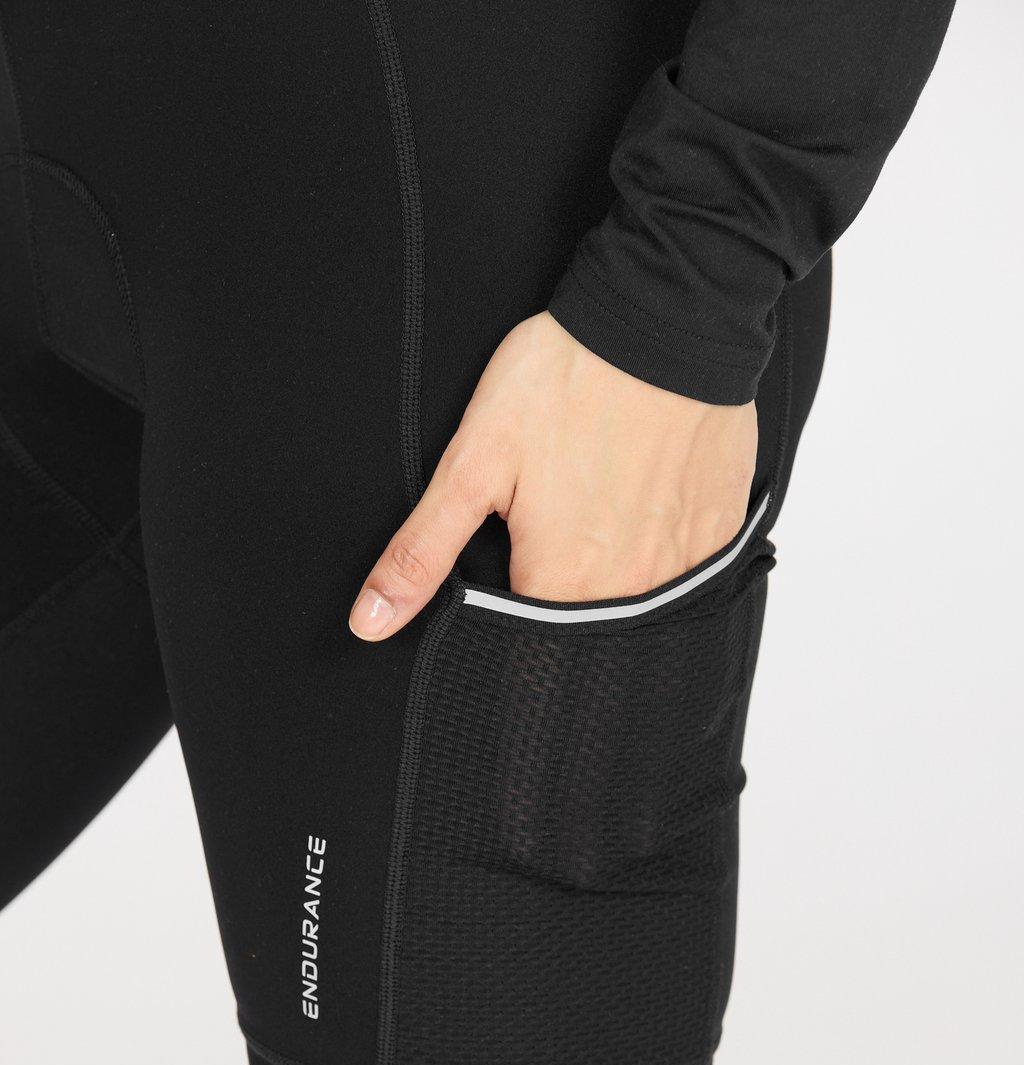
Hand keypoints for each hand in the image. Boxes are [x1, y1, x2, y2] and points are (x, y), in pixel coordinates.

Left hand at [348, 312, 757, 638]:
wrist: (665, 314)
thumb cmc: (564, 381)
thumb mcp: (473, 462)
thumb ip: (423, 552)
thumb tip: (369, 621)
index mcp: (560, 585)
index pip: (525, 648)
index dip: (508, 620)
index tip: (509, 572)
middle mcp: (629, 593)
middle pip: (583, 632)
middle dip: (561, 598)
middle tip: (555, 522)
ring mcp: (683, 567)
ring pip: (637, 606)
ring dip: (613, 579)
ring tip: (599, 507)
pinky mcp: (721, 536)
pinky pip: (689, 574)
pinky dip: (663, 553)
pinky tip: (646, 503)